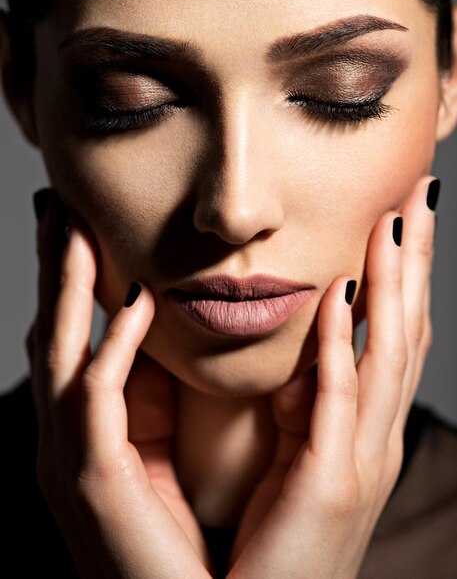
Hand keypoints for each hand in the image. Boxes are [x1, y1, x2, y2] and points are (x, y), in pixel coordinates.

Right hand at [26, 188, 211, 578]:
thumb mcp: (161, 455)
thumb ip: (156, 399)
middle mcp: (69, 438)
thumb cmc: (177, 540)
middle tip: (58, 208)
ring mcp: (72, 458)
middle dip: (55, 271)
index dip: (74, 283)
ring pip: (62, 353)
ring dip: (67, 289)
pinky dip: (111, 346)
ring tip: (71, 228)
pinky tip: (135, 301)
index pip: (77, 339)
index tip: (83, 229)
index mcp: (91, 432)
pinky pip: (98, 399)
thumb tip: (166, 340)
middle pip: (57, 334)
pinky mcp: (94, 480)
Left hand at [227, 175, 437, 577]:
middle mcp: (378, 435)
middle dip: (415, 258)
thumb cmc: (280, 532)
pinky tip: (346, 295)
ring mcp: (363, 457)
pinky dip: (347, 344)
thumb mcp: (301, 451)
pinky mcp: (333, 481)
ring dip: (393, 284)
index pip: (392, 332)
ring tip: (396, 221)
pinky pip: (342, 400)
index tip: (400, 213)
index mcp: (367, 427)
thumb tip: (314, 344)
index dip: (402, 271)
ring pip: (388, 354)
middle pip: (405, 329)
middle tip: (419, 192)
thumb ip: (311, 396)